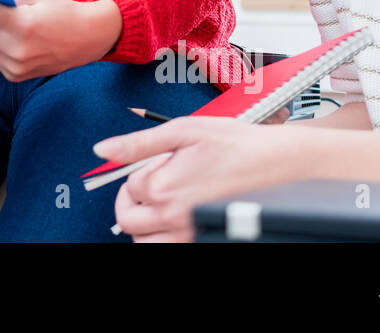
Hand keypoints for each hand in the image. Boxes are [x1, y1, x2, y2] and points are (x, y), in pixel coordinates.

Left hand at [93, 116, 308, 241]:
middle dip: (130, 201)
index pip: (128, 186)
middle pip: (127, 220)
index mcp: (164, 188)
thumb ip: (137, 144)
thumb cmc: (235, 143)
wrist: (278, 162)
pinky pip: (168, 248)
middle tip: (149, 185)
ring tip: (160, 203)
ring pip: (144, 242)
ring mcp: (190, 233)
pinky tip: (174, 218)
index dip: (140, 169)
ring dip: (143, 224)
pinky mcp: (205, 239)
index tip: (161, 161)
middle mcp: (174, 217)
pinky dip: (162, 237)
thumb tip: (101, 149)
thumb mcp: (181, 131)